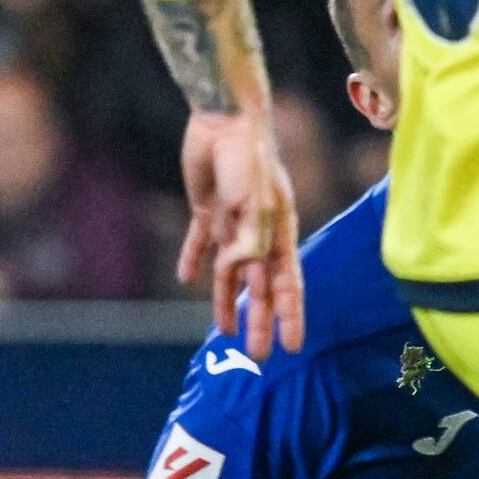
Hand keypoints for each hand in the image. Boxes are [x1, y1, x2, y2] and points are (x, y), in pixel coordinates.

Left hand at [179, 106, 307, 357]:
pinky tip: (186, 280)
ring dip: (227, 302)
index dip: (290, 317)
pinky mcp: (207, 210)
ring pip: (230, 273)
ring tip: (223, 332)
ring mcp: (232, 222)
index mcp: (279, 232)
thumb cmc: (247, 159)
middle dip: (259, 322)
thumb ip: (247, 242)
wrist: (224, 121)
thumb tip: (232, 272)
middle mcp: (259, 232)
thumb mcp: (254, 203)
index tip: (292, 347)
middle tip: (258, 357)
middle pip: (258, 287)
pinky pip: (199, 242)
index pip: (287, 284)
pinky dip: (193, 260)